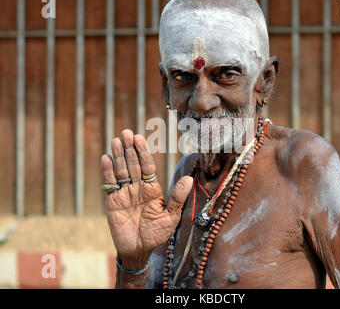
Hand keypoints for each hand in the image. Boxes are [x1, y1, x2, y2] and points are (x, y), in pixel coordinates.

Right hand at [101, 129, 192, 269]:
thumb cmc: (157, 233)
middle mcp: (138, 187)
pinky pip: (110, 184)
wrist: (139, 250)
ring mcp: (125, 193)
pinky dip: (107, 171)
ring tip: (116, 140)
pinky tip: (106, 158)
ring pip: (121, 170)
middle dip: (130, 149)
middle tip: (126, 133)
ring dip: (118, 155)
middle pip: (133, 164)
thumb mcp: (170, 216)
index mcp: (152, 188)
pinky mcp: (112, 201)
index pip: (147, 166)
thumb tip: (188, 179)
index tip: (140, 138)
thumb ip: (177, 198)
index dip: (143, 153)